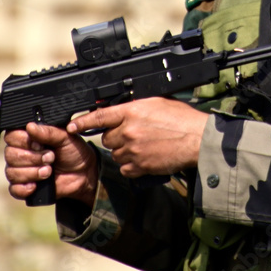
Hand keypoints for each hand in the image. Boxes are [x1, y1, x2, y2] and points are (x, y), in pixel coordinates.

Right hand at [3, 123, 96, 205]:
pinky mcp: (24, 187)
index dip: (23, 141)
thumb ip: (48, 132)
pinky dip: (24, 188)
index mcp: (28, 137)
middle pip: (10, 155)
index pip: (11, 136)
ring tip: (48, 171)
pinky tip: (36, 185)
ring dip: (31, 173)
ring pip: (11, 172)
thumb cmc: (73, 152)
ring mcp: (21, 170)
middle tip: (50, 158)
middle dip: (32, 158)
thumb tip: (30, 127)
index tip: (39, 145)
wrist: (83, 174)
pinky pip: (14, 189)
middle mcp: (21, 152)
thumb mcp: (64, 137)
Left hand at [68, 98, 208, 177]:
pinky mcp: (140, 166)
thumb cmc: (182, 119)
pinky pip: (125, 168)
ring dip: (124, 151)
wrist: (198, 140)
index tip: (72, 126)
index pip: (99, 116)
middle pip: (106, 138)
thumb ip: (135, 107)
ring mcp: (133, 150)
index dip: (82, 121)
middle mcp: (129, 131)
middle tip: (133, 134)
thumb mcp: (156, 103)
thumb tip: (122, 110)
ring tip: (142, 146)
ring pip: (115, 154)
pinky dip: (131, 165)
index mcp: (132, 111)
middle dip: (115, 136)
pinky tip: (143, 158)